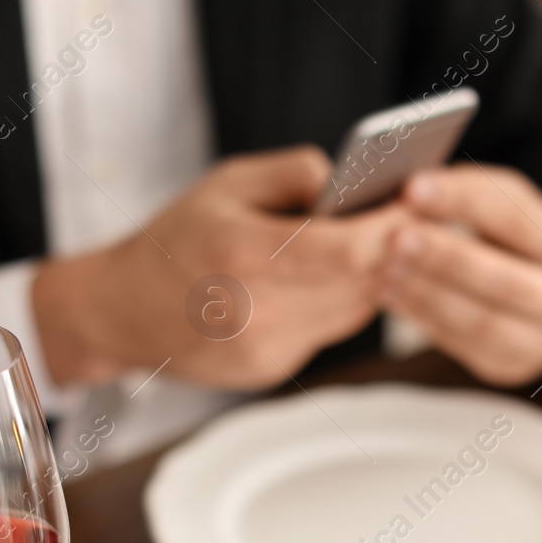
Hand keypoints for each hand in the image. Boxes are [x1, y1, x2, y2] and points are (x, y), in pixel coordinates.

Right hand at [31, 146, 413, 389]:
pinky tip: (320, 282)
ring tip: (369, 245)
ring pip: (355, 310)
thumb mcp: (228, 181)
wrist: (123, 310)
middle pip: (362, 282)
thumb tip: (359, 182)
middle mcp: (255, 308)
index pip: (349, 251)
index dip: (394, 228)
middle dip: (391, 250)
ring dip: (369, 278)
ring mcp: (265, 347)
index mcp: (243, 252)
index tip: (418, 206)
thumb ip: (297, 173)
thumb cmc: (177, 238)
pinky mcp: (272, 369)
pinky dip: (337, 303)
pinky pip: (329, 331)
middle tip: (412, 219)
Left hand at [378, 164, 541, 384]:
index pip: (518, 220)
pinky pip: (464, 346)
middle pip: (507, 282)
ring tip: (385, 269)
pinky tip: (393, 296)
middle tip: (395, 238)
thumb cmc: (528, 243)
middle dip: (447, 259)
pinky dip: (424, 319)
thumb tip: (413, 191)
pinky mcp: (512, 367)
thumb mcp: (518, 210)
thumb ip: (476, 196)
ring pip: (484, 324)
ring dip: (428, 295)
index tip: (413, 188)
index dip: (464, 203)